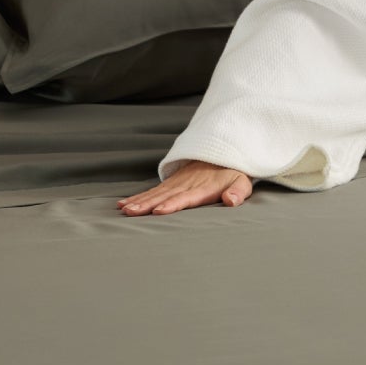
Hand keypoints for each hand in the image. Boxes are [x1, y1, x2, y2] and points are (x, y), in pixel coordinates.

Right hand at [117, 160, 252, 215]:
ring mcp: (176, 183)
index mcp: (201, 188)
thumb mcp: (242, 182)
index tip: (159, 211)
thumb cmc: (233, 173)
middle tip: (131, 212)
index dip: (172, 204)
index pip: (184, 198)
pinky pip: (152, 191)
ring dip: (139, 201)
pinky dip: (138, 197)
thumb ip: (237, 192)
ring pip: (154, 193)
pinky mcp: (170, 183)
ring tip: (125, 209)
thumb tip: (231, 201)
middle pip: (163, 196)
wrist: (223, 152)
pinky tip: (124, 203)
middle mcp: (185, 185)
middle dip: (147, 204)